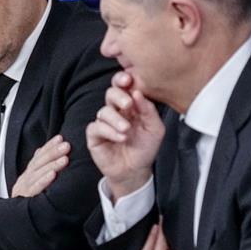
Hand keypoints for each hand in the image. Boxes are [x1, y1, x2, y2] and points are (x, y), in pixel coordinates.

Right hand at [11, 134, 70, 197]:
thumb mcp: (32, 184)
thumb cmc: (28, 203)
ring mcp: (23, 189)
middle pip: (38, 162)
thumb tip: (41, 151)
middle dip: (52, 152)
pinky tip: (53, 175)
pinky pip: (35, 189)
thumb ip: (37, 169)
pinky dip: (43, 181)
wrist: (14, 224)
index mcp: (27, 175)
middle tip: (65, 146)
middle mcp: (24, 179)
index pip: (38, 156)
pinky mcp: (25, 199)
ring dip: (51, 165)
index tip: (59, 138)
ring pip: (37, 174)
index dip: (48, 146)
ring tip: (64, 159)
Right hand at [86, 70, 164, 198]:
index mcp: (130, 106)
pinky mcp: (95, 135)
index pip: (123, 87)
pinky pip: (96, 127)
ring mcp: (104, 122)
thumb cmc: (145, 148)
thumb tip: (138, 93)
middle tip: (128, 105)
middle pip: (110, 93)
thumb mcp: (155, 128)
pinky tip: (120, 138)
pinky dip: (109, 131)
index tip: (128, 79)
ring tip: (127, 130)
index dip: (122, 80)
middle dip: (118, 96)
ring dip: (116, 119)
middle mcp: (116, 111)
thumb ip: (149, 110)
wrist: (136, 170)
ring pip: (104, 111)